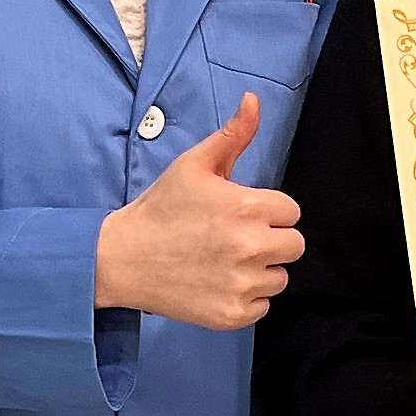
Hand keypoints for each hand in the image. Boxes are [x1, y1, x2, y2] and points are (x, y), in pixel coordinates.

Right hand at [95, 95, 301, 329]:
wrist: (121, 258)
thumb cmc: (160, 208)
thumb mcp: (194, 164)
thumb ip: (233, 135)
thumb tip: (254, 101)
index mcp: (248, 208)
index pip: (291, 212)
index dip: (267, 211)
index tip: (240, 214)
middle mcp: (251, 247)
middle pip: (293, 246)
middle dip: (270, 239)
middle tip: (234, 238)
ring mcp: (243, 284)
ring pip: (279, 278)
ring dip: (260, 270)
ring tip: (223, 260)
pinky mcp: (232, 314)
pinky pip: (263, 307)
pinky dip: (246, 298)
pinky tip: (218, 283)